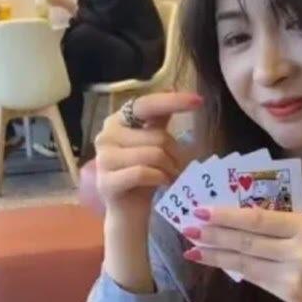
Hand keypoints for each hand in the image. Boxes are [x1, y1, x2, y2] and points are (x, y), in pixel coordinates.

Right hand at [94, 91, 201, 219]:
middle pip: (157, 136)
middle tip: (175, 167)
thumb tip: (171, 88)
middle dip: (174, 154)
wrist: (129, 213)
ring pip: (153, 154)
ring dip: (169, 168)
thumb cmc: (144, 177)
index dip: (171, 101)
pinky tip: (162, 184)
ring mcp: (103, 159)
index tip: (198, 100)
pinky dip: (160, 179)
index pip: (146, 105)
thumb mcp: (153, 143)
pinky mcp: (106, 182)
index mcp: (117, 121)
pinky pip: (143, 173)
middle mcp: (105, 135)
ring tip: (168, 176)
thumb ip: (158, 119)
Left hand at [183, 208, 301, 301]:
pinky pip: (256, 278)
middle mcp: (299, 252)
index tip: (202, 210)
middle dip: (214, 235)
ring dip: (217, 255)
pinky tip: (219, 262)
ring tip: (194, 247)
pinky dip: (235, 269)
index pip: (258, 220)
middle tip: (188, 227)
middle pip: (247, 242)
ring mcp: (292, 277)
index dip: (226, 216)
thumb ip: (289, 226)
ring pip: (246, 262)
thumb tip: (247, 222)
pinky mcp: (289, 295)